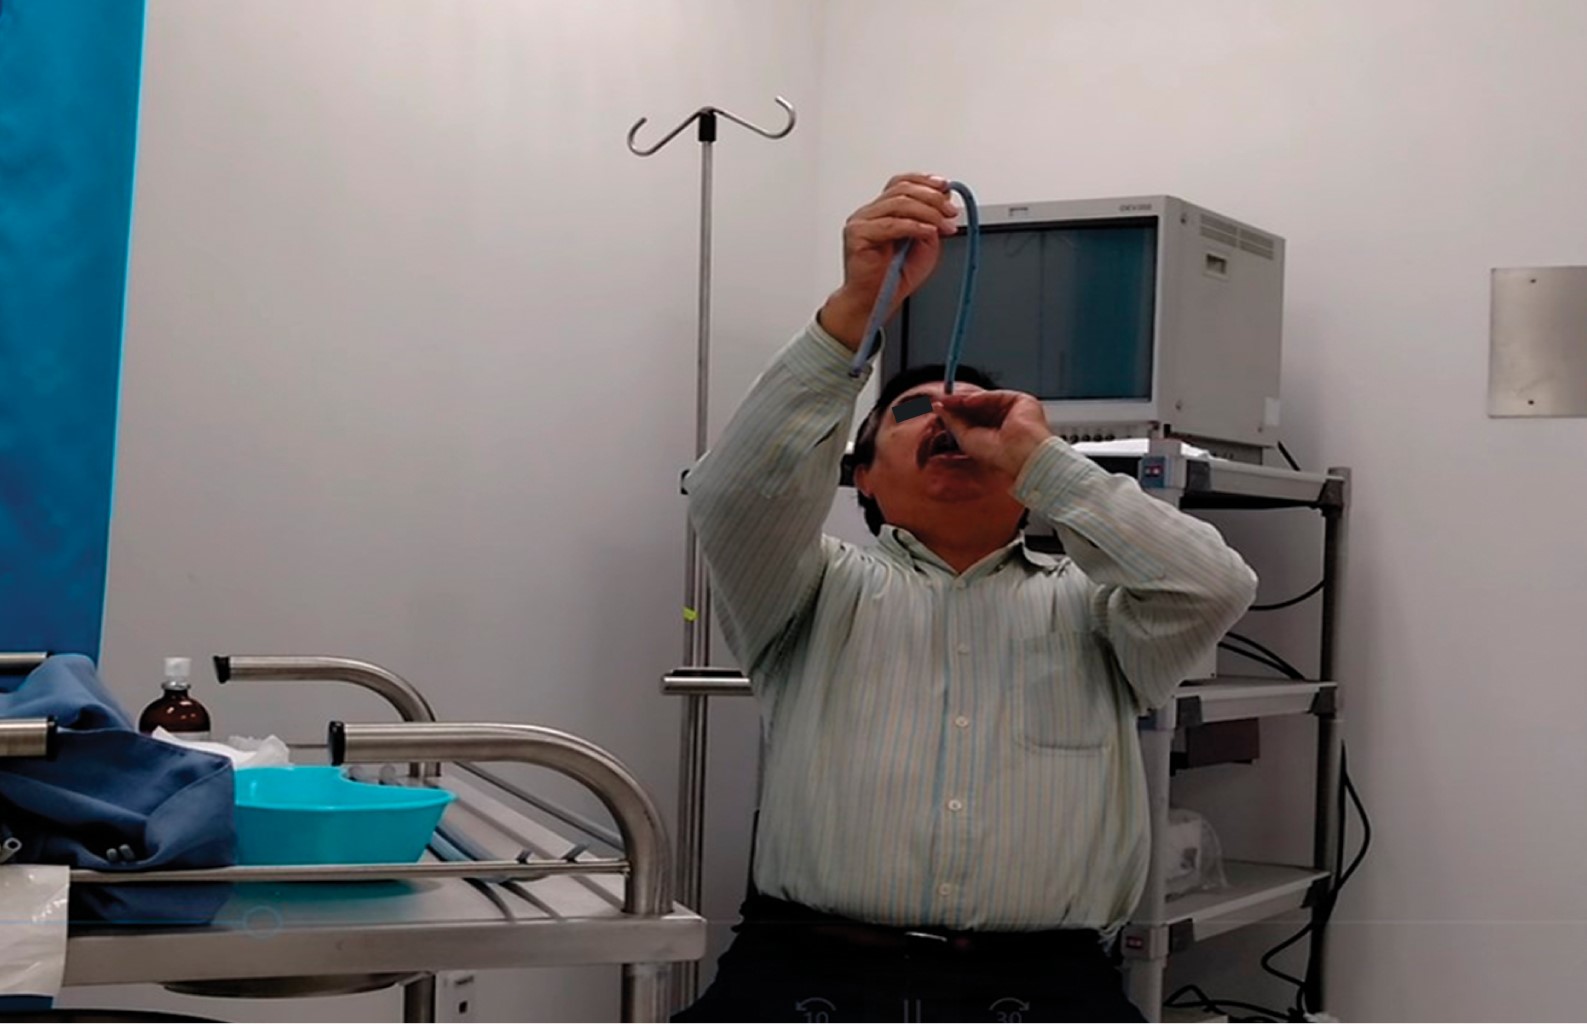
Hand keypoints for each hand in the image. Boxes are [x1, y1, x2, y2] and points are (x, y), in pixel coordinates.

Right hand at [818, 173, 959, 349]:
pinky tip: (928, 231)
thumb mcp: (924, 246)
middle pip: (903, 190)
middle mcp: (870, 212)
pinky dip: (914, 226)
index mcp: (883, 211)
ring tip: (944, 226)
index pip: (902, 183)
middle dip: (933, 198)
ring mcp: (861, 222)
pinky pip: (890, 224)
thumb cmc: (892, 277)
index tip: (946, 187)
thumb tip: (944, 202)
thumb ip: (932, 223)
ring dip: (928, 212)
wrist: (875, 302)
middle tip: (950, 212)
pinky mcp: (857, 235)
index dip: (925, 181)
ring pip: (899, 203)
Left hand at [932, 391, 1052, 476]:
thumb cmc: (998, 455)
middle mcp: (1004, 423)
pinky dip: (980, 397)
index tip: (939, 407)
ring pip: (985, 400)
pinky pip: (996, 395)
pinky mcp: (1021, 401)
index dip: (955, 412)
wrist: (1021, 454)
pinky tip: (966, 401)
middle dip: (957, 403)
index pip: (971, 419)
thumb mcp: (965, 438)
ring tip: (948, 400)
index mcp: (993, 435)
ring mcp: (1013, 411)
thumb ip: (952, 422)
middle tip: (940, 400)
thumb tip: (939, 408)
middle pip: (977, 408)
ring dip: (965, 399)